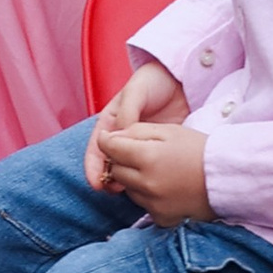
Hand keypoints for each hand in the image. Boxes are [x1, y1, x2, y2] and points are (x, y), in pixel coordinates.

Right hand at [83, 60, 182, 188]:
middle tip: (111, 189)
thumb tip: (120, 137)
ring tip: (126, 191)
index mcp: (111, 121)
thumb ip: (127, 111)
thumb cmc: (152, 82)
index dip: (93, 165)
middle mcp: (122, 137)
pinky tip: (146, 186)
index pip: (97, 146)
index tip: (95, 181)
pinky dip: (143, 179)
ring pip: (126, 168)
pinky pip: (146, 168)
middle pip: (109, 161)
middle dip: (106, 177)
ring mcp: (139, 146)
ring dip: (123, 181)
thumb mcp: (136, 91)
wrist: (179, 82)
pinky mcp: (155, 152)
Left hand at [90, 119, 211, 229]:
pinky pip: (142, 204)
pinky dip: (146, 194)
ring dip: (132, 178)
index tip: (112, 137)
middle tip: (137, 152)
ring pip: (127, 189)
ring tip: (154, 168)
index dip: (108, 140)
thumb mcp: (168, 130)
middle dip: (120, 159)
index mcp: (147, 158)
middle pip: (115, 170)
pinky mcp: (161, 218)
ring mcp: (153, 205)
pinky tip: (163, 185)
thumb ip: (135, 131)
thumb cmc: (198, 149)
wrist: (228, 178)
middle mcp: (147, 184)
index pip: (109, 148)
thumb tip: (110, 137)